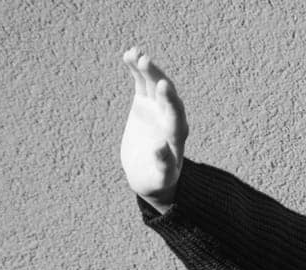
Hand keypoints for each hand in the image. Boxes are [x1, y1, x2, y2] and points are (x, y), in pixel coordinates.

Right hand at [119, 46, 188, 212]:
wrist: (149, 173)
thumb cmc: (157, 179)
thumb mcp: (160, 177)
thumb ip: (163, 164)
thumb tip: (160, 148)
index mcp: (176, 136)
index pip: (176, 115)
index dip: (169, 100)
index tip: (162, 85)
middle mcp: (170, 118)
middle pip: (166, 95)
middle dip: (156, 78)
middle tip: (145, 61)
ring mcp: (158, 108)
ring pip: (153, 84)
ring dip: (146, 68)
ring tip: (134, 54)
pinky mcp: (145, 103)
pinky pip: (142, 82)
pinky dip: (136, 69)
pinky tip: (129, 54)